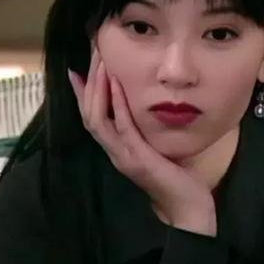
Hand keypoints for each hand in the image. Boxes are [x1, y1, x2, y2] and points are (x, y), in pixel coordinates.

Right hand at [67, 46, 216, 235]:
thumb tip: (146, 107)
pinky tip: (116, 85)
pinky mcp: (138, 159)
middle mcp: (114, 152)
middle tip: (92, 54)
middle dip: (88, 82)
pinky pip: (122, 128)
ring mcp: (123, 156)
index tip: (76, 68)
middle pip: (88, 114)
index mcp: (117, 149)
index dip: (81, 94)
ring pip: (97, 119)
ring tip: (100, 62)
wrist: (187, 208)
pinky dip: (117, 105)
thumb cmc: (177, 177)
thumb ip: (146, 129)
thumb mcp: (156, 147)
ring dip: (97, 89)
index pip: (91, 117)